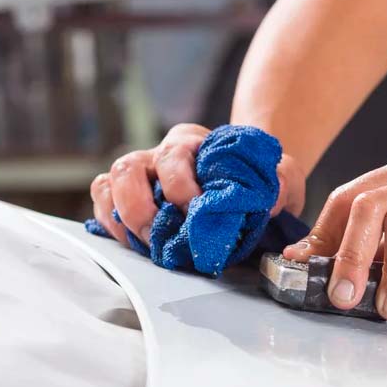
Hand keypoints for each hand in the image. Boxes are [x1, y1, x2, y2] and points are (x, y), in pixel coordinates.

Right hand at [90, 123, 306, 246]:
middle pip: (129, 167)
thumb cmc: (259, 177)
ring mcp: (140, 173)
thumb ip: (284, 180)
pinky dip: (109, 222)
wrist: (247, 180)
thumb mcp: (283, 174)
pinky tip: (131, 243)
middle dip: (141, 208)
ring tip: (147, 245)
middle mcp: (160, 153)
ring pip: (109, 183)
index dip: (179, 188)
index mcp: (194, 141)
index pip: (173, 156)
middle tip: (164, 238)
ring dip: (122, 218)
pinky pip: (102, 201)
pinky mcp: (127, 194)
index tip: (195, 215)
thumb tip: (268, 203)